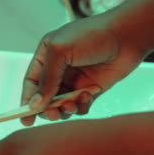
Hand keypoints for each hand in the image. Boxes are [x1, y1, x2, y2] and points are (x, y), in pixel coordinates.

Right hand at [21, 13, 143, 124]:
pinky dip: (80, 107)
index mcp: (46, 55)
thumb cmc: (92, 36)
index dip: (27, 101)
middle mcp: (59, 69)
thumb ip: (46, 79)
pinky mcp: (91, 89)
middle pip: (45, 97)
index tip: (25, 119)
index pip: (31, 82)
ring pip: (62, 105)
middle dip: (47, 108)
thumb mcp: (60, 52)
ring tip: (71, 105)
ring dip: (64, 109)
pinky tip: (86, 97)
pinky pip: (79, 106)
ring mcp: (75, 80)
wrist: (127, 36)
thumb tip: (35, 105)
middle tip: (52, 114)